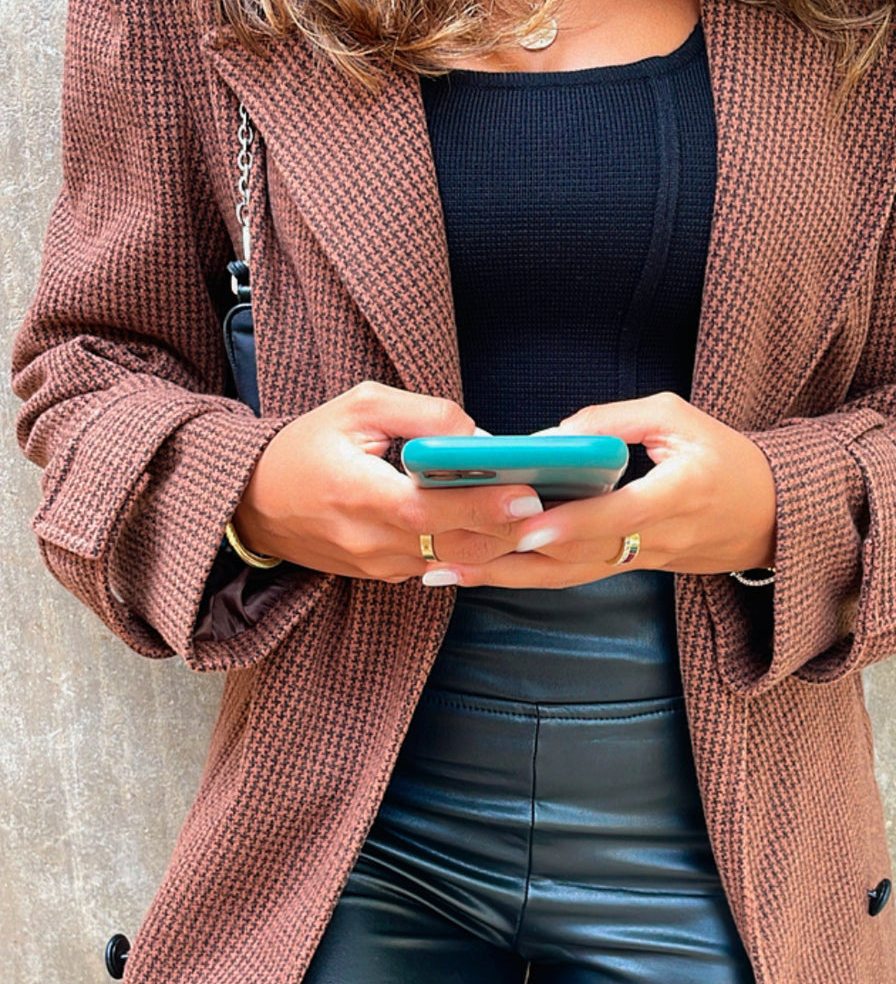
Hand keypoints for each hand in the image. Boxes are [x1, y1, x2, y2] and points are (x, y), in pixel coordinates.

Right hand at [231, 382, 544, 580]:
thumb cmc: (306, 446)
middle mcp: (370, 540)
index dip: (481, 504)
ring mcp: (378, 565)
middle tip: (552, 505)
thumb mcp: (358, 407)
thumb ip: (422, 415)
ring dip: (496, 542)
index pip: (429, 509)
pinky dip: (471, 548)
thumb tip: (478, 435)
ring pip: (452, 561)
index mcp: (358, 494)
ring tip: (537, 515)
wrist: (254, 503)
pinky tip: (499, 526)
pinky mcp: (384, 576)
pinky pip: (438, 564)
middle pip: (453, 543)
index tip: (527, 493)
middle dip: (507, 528)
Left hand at [425, 393, 777, 588]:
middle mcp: (659, 539)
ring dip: (504, 576)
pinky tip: (476, 572)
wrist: (766, 516)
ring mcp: (641, 562)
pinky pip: (569, 578)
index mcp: (682, 493)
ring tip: (444, 567)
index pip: (622, 515)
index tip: (529, 527)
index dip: (575, 523)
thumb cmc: (722, 455)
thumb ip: (611, 422)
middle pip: (579, 555)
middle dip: (514, 555)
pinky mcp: (625, 570)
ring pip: (566, 576)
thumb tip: (544, 441)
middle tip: (454, 547)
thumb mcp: (675, 417)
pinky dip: (521, 577)